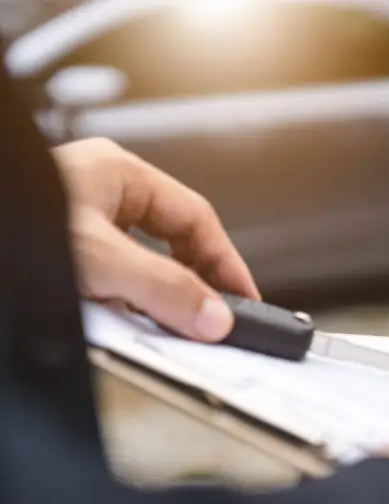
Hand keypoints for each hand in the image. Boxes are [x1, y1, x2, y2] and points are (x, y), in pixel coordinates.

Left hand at [54, 138, 259, 341]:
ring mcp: (75, 223)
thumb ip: (160, 286)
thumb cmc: (6, 222)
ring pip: (140, 266)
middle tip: (215, 320)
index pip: (196, 218)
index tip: (245, 300)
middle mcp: (98, 192)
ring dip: (155, 298)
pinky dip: (119, 306)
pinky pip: (106, 283)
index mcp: (116, 172)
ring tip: (168, 326)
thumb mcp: (97, 258)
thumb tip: (214, 315)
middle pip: (172, 242)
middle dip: (194, 283)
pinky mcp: (57, 257)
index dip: (226, 263)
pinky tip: (121, 324)